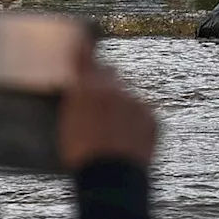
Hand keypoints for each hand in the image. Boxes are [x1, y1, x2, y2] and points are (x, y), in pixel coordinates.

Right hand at [58, 52, 157, 170]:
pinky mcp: (152, 118)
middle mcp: (113, 88)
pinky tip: (126, 140)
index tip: (84, 39)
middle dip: (104, 82)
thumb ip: (74, 100)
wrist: (112, 179)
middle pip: (110, 74)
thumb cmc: (80, 156)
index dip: (84, 46)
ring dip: (121, 104)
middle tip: (97, 101)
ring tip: (112, 130)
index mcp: (86, 88)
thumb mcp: (66, 126)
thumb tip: (78, 89)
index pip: (86, 55)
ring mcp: (135, 102)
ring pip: (128, 95)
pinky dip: (135, 120)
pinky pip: (142, 112)